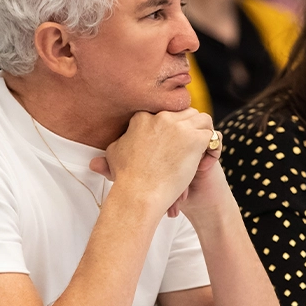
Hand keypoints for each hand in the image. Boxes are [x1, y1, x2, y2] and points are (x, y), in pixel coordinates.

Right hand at [89, 109, 212, 216]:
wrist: (139, 194)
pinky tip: (204, 158)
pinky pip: (211, 133)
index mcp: (143, 117)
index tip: (173, 141)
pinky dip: (211, 145)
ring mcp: (178, 127)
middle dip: (189, 127)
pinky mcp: (193, 139)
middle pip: (185, 112)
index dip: (172, 125)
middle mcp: (161, 117)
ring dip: (202, 133)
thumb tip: (94, 163)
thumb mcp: (114, 158)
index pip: (166, 111)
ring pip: (201, 118)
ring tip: (198, 150)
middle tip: (189, 146)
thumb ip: (111, 152)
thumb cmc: (126, 179)